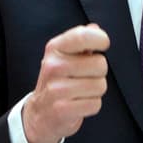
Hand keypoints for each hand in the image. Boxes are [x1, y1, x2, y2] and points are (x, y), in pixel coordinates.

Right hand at [22, 24, 110, 142]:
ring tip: (80, 92)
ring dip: (95, 91)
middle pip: (100, 64)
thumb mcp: (64, 57)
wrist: (40, 113)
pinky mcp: (61, 109)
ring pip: (100, 85)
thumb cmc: (58, 82)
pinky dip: (91, 106)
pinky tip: (78, 104)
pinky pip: (95, 104)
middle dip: (98, 73)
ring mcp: (56, 88)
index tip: (103, 45)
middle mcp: (53, 66)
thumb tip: (95, 28)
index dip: (100, 39)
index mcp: (55, 49)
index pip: (83, 36)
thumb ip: (81, 41)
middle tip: (85, 77)